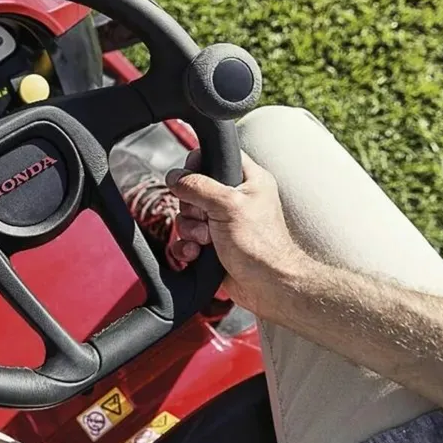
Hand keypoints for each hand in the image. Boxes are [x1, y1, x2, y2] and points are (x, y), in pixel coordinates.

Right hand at [165, 150, 312, 314]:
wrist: (267, 287)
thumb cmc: (261, 246)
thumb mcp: (227, 205)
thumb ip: (198, 186)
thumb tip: (175, 177)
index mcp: (248, 180)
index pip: (219, 155)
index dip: (201, 163)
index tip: (194, 178)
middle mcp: (235, 199)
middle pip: (194, 188)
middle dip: (191, 206)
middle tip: (205, 217)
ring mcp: (222, 222)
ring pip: (187, 215)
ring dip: (189, 229)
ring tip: (206, 240)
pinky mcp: (213, 244)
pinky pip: (186, 238)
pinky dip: (186, 246)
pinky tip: (197, 253)